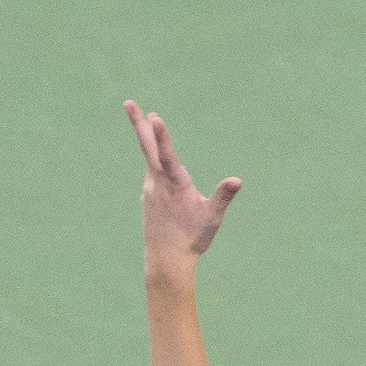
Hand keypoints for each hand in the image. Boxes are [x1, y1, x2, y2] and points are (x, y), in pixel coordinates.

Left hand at [125, 104, 241, 268]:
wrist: (166, 262)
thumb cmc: (192, 239)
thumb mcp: (212, 218)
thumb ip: (223, 196)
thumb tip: (237, 180)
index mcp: (174, 185)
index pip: (166, 155)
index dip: (161, 135)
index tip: (153, 116)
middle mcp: (156, 184)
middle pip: (147, 147)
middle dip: (139, 123)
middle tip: (128, 102)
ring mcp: (149, 190)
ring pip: (149, 158)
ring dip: (147, 136)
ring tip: (146, 117)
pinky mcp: (148, 197)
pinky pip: (152, 174)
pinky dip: (155, 161)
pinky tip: (159, 163)